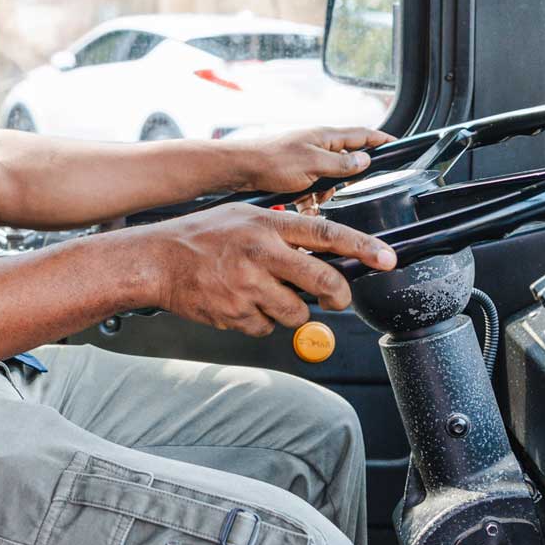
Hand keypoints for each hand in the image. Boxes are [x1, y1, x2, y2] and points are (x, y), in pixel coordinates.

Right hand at [141, 205, 396, 336]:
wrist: (157, 260)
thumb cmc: (202, 236)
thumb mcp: (245, 218)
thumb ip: (283, 233)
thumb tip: (321, 252)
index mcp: (268, 225)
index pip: (327, 234)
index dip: (362, 248)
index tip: (387, 259)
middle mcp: (262, 254)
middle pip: (322, 282)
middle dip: (338, 295)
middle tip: (337, 299)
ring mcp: (249, 286)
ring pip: (297, 312)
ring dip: (291, 310)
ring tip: (265, 293)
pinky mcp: (237, 313)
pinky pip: (266, 327)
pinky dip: (260, 319)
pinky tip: (240, 301)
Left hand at [222, 124, 392, 196]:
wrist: (240, 169)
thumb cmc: (274, 162)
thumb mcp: (314, 165)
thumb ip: (341, 163)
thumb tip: (365, 160)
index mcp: (326, 137)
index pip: (362, 134)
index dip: (380, 140)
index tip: (397, 144)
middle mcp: (317, 144)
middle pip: (345, 159)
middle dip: (345, 178)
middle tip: (339, 189)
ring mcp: (305, 156)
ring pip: (328, 177)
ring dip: (324, 191)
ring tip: (314, 199)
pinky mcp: (293, 171)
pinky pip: (311, 186)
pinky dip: (309, 198)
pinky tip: (304, 208)